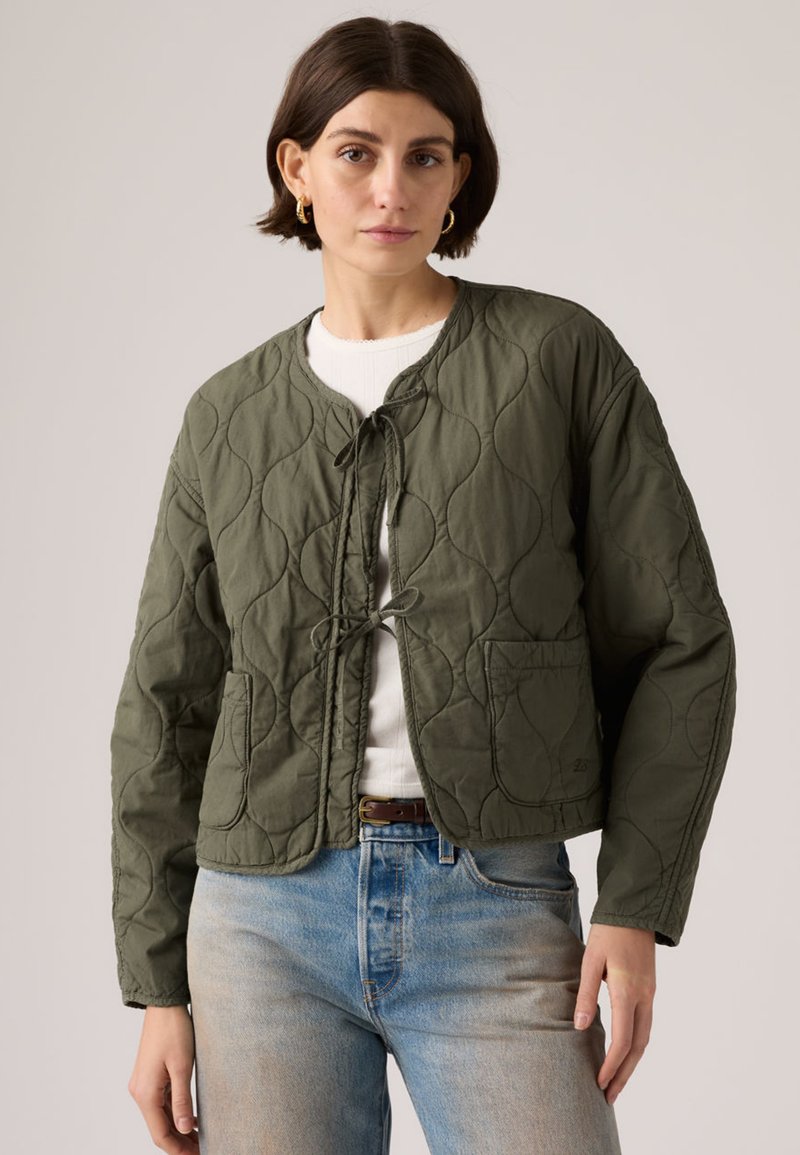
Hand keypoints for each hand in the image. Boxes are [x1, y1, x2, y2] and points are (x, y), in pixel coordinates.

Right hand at [128, 1005, 198, 1151]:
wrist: (164, 1005)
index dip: (178, 1149)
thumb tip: (183, 1129)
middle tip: (202, 1148)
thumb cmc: (174, 1030)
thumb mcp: (181, 1066)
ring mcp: (143, 1084)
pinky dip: (174, 1113)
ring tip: (199, 1138)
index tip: (198, 1154)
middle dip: (179, 1142)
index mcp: (146, 1093)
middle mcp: (140, 1092)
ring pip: (160, 1117)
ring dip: (177, 1129)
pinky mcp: (149, 1076)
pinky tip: (190, 1117)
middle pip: (159, 1128)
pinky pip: (160, 1103)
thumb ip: (182, 1100)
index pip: (161, 1134)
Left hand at [573, 923, 655, 1105]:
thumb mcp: (591, 959)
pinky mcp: (649, 989)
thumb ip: (585, 993)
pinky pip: (645, 1025)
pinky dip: (636, 1045)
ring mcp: (650, 994)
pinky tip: (624, 1052)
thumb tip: (580, 1027)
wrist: (636, 909)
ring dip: (632, 1063)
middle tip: (609, 1097)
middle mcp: (644, 997)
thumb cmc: (609, 931)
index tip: (598, 1083)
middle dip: (624, 1075)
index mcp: (627, 991)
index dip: (611, 1065)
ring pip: (644, 1038)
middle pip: (638, 1047)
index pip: (623, 1040)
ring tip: (616, 1081)